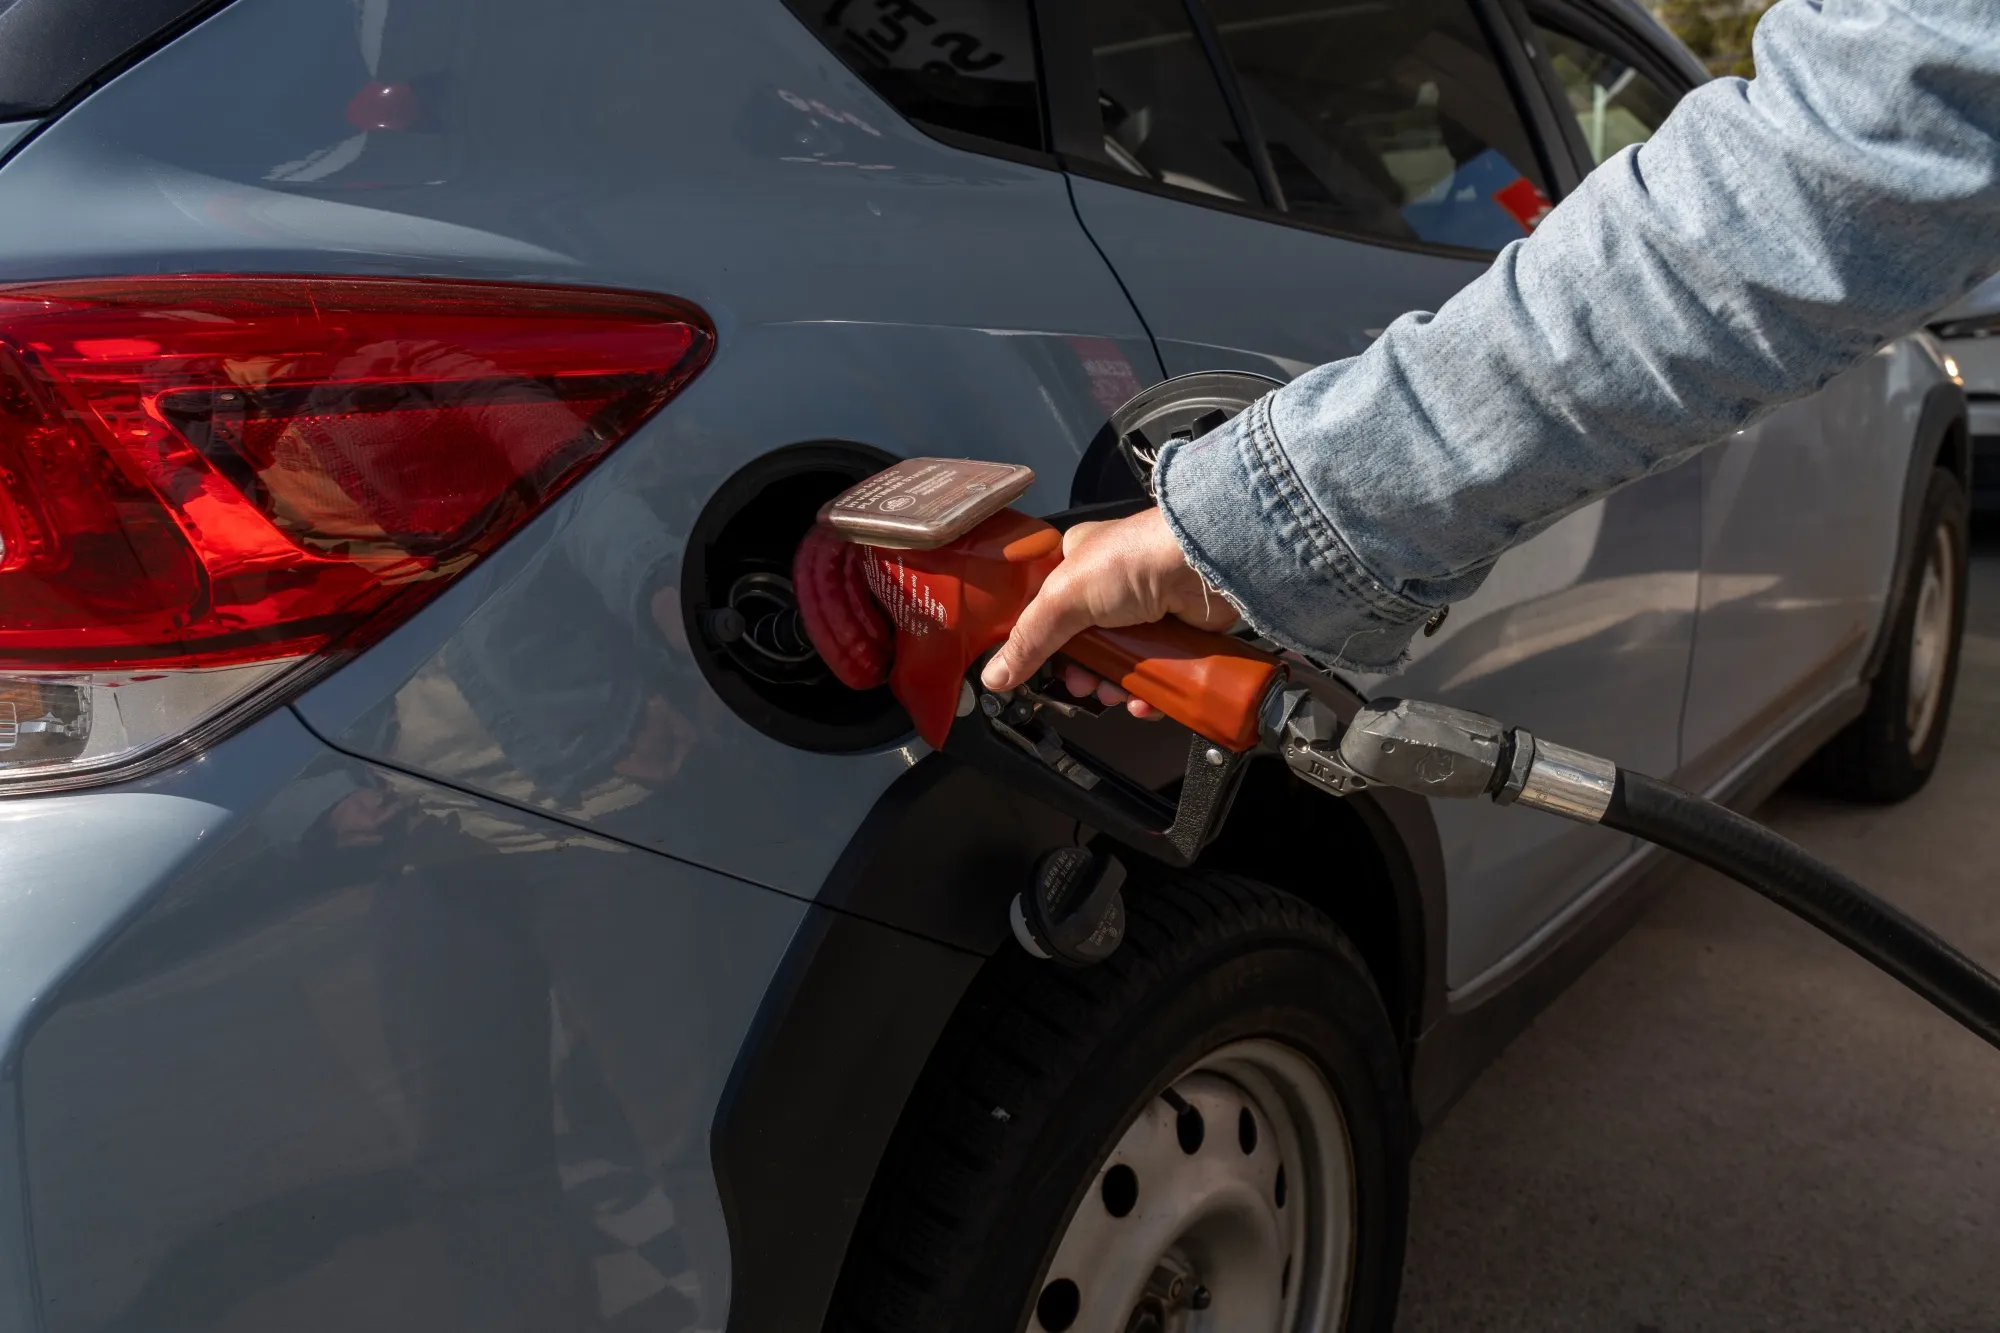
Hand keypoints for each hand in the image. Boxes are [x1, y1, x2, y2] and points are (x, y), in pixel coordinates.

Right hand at [980, 507, 1237, 716]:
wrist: (1204, 563)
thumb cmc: (1137, 555)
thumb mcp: (1064, 598)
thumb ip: (1028, 639)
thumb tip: (996, 674)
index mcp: (1075, 564)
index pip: (1045, 611)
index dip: (1040, 644)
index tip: (1036, 668)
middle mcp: (1109, 586)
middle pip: (1081, 645)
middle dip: (1081, 673)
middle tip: (1080, 684)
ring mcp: (1143, 610)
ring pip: (1118, 663)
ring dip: (1113, 687)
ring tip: (1114, 694)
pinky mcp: (1173, 633)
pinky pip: (1153, 673)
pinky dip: (1147, 692)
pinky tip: (1142, 700)